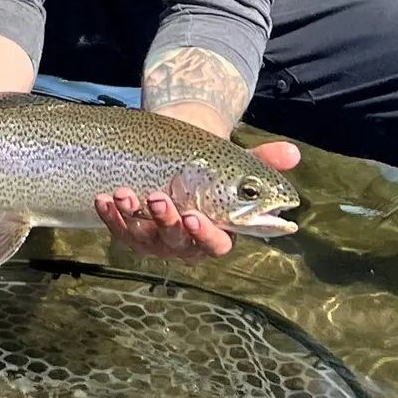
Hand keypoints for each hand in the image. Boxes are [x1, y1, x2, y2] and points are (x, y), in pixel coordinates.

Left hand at [95, 141, 299, 261]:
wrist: (177, 157)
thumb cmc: (210, 168)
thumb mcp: (236, 162)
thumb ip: (262, 161)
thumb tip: (293, 152)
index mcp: (217, 233)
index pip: (216, 245)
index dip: (205, 235)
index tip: (194, 216)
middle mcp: (186, 243)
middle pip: (177, 242)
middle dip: (165, 221)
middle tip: (157, 197)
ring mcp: (157, 240)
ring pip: (144, 238)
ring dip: (132, 217)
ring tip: (123, 192)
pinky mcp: (132, 230)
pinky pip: (120, 230)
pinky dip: (110, 216)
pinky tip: (104, 198)